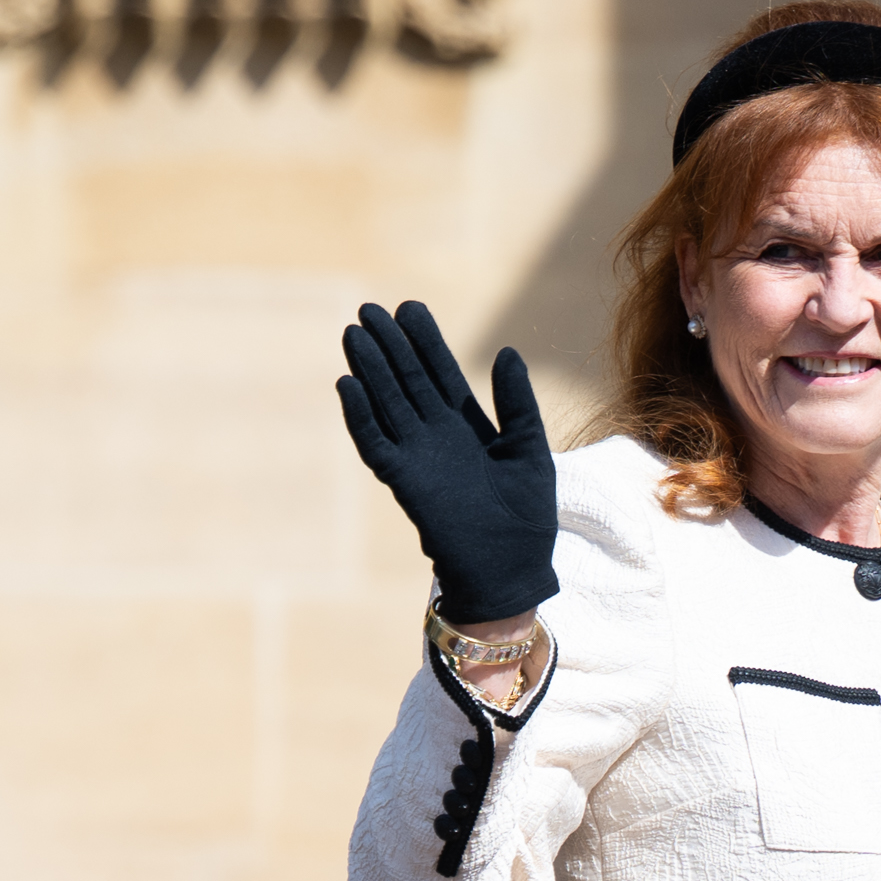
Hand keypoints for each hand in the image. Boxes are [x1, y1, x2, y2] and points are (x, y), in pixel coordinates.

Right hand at [336, 301, 558, 624]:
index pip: (439, 373)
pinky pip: (375, 444)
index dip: (424, 341)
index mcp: (468, 427)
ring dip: (370, 370)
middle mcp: (438, 437)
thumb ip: (518, 404)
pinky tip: (349, 385)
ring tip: (354, 334)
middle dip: (389, 346)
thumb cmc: (528, 520)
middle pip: (406, 380)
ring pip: (386, 403)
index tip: (409, 307)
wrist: (511, 573)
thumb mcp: (531, 451)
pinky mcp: (403, 483)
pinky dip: (360, 417)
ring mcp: (418, 458)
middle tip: (369, 309)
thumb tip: (507, 352)